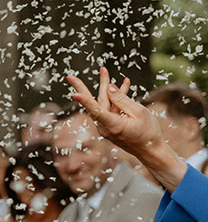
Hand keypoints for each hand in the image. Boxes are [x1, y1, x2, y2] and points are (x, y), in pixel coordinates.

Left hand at [66, 68, 184, 190]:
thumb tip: (109, 88)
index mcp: (113, 125)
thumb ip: (122, 100)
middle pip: (94, 104)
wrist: (150, 150)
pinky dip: (116, 98)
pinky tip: (123, 84)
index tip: (74, 93)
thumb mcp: (138, 112)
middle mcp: (105, 127)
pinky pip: (111, 109)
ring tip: (103, 71)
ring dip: (106, 88)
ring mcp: (106, 127)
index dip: (85, 102)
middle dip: (83, 88)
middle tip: (70, 77)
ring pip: (104, 104)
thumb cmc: (148, 132)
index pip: (96, 111)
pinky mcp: (110, 125)